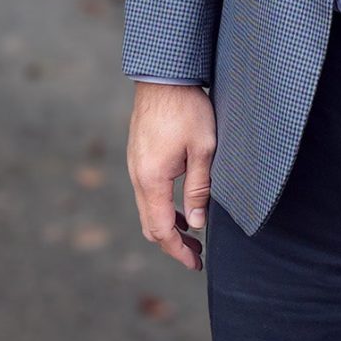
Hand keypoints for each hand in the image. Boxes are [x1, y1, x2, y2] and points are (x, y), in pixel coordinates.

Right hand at [128, 82, 217, 270]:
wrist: (164, 76)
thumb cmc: (188, 109)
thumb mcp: (204, 150)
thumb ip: (199, 189)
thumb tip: (198, 225)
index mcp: (152, 179)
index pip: (161, 229)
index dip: (178, 250)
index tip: (196, 264)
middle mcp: (138, 176)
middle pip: (150, 225)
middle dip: (173, 244)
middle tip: (197, 257)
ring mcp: (135, 166)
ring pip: (148, 210)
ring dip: (169, 226)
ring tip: (193, 235)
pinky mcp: (139, 157)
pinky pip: (148, 193)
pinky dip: (164, 208)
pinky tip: (183, 209)